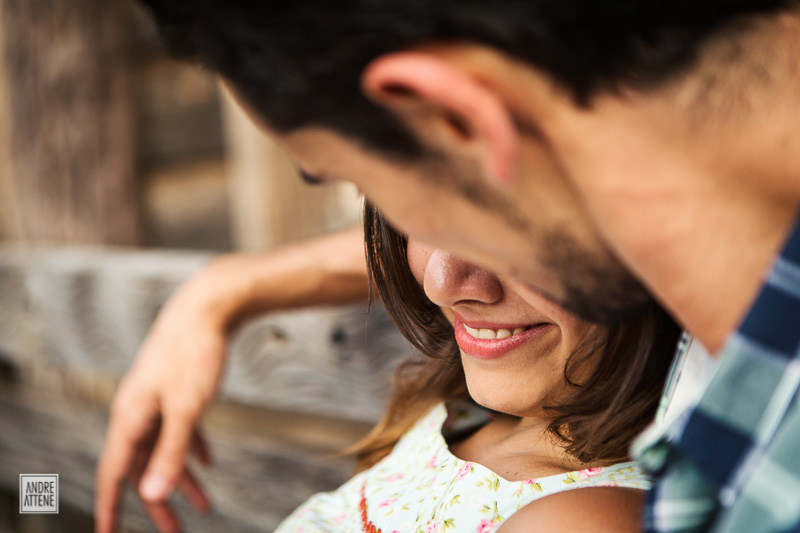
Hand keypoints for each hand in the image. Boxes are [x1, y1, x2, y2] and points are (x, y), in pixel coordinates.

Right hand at [95, 264, 232, 532]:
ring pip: (165, 449)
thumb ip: (171, 452)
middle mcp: (138, 411)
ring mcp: (157, 399)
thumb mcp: (187, 409)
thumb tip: (151, 494)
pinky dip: (193, 448)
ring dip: (182, 478)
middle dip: (158, 502)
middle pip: (143, 466)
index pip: (114, 473)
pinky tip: (209, 462)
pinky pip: (181, 429)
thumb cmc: (194, 354)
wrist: (207, 307)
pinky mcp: (176, 389)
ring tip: (204, 506)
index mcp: (131, 417)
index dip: (111, 508)